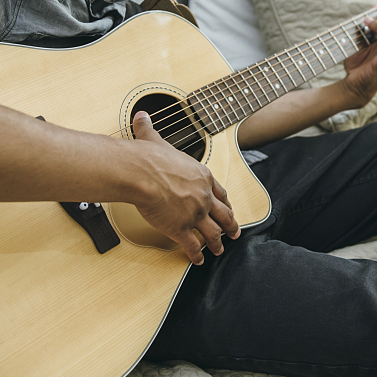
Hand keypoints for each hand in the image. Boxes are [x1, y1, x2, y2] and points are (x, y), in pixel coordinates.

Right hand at [130, 111, 238, 263]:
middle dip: (231, 225)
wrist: (141, 173)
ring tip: (220, 250)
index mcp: (202, 177)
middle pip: (223, 215)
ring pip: (212, 233)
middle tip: (235, 232)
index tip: (229, 208)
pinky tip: (198, 261)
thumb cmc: (148, 157)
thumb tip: (142, 115)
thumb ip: (150, 128)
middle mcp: (203, 196)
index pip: (220, 192)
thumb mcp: (154, 138)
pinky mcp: (180, 229)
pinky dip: (196, 255)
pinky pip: (192, 245)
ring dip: (218, 243)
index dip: (226, 203)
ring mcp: (194, 214)